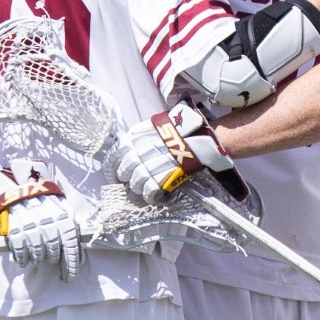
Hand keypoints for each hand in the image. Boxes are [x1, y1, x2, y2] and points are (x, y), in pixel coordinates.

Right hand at [0, 167, 82, 279]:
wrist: (20, 191)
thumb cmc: (44, 202)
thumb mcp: (62, 206)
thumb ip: (71, 222)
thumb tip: (80, 239)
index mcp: (63, 219)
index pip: (70, 247)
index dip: (71, 266)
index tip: (70, 277)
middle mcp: (49, 225)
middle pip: (54, 252)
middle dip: (53, 260)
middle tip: (52, 260)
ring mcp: (32, 229)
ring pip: (38, 255)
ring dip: (38, 259)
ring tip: (38, 257)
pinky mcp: (16, 232)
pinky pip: (21, 253)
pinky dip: (22, 259)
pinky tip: (24, 259)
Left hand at [110, 103, 240, 202]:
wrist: (206, 137)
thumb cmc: (187, 129)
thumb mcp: (165, 123)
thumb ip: (149, 131)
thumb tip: (134, 140)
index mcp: (145, 133)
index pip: (121, 148)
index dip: (114, 161)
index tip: (113, 168)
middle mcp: (149, 146)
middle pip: (127, 165)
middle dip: (124, 175)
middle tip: (127, 180)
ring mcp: (158, 161)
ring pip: (137, 179)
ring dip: (137, 186)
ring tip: (140, 189)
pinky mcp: (169, 175)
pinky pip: (152, 189)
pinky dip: (150, 195)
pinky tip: (154, 196)